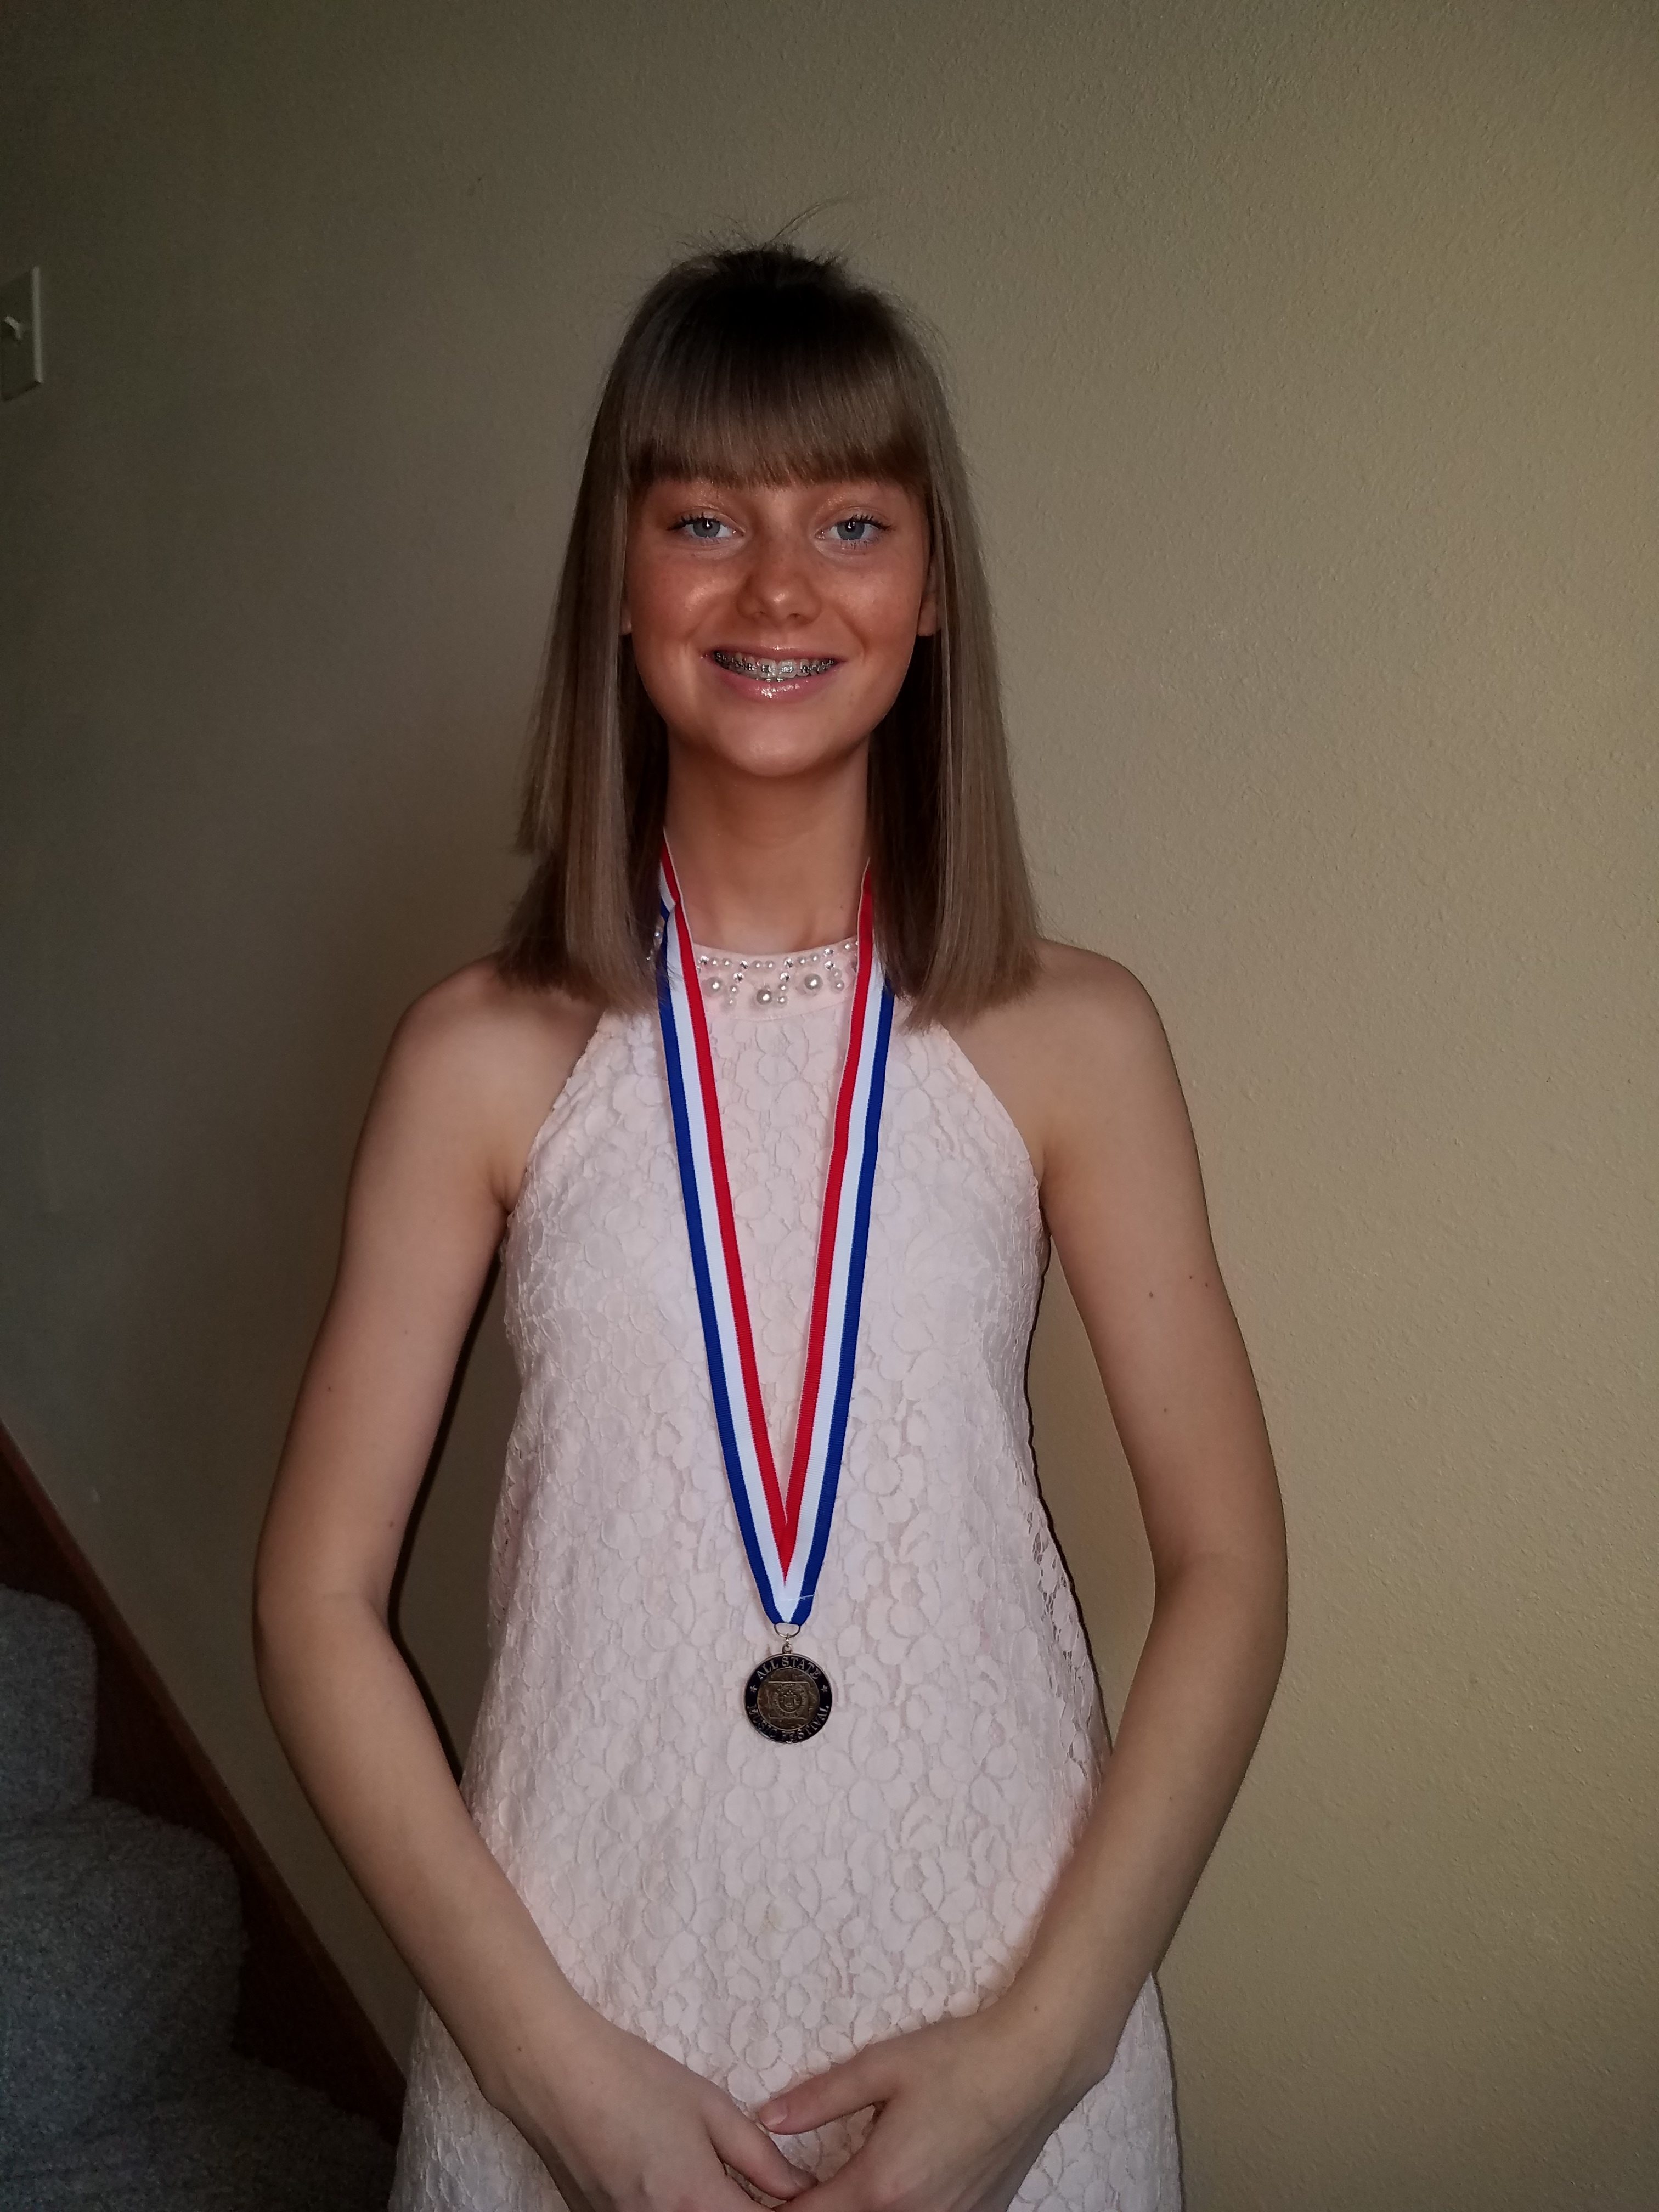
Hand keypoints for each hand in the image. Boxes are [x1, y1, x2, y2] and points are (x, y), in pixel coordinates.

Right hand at [504, 2011, 810, 2211]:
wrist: (555, 2075)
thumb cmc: (635, 2080)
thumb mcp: (711, 2107)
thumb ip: (761, 2157)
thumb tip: (800, 2189)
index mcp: (697, 2203)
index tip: (801, 2199)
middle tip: (763, 2191)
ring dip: (713, 2211)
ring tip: (718, 2183)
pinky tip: (675, 2184)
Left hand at [755, 2008, 1079, 2211]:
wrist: (1036, 2064)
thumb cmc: (959, 2059)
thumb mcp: (881, 2068)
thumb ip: (819, 2098)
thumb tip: (767, 2117)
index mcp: (880, 2186)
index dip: (778, 2210)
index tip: (763, 2195)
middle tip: (803, 2189)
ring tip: (846, 2185)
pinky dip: (901, 2211)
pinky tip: (900, 2183)